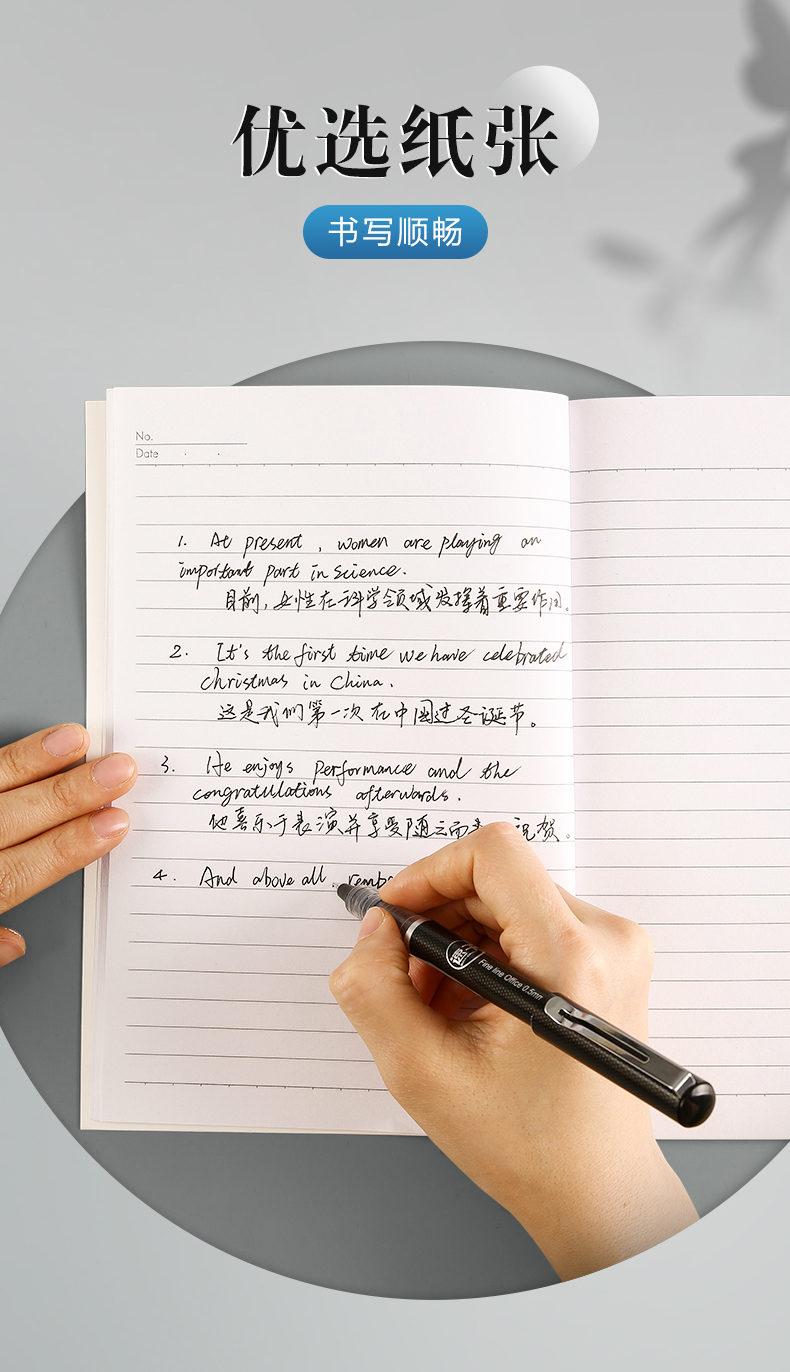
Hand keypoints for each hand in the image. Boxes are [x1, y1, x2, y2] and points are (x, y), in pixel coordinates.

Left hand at [0, 724, 135, 966]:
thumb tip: (15, 944)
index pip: (20, 871)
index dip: (70, 847)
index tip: (116, 824)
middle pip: (14, 821)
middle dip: (70, 795)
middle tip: (118, 771)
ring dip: (32, 762)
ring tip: (76, 741)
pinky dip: (4, 759)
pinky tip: (35, 743)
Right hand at [329, 822, 697, 1279]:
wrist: (596, 1190)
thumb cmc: (528, 1145)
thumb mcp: (421, 1071)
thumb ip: (374, 990)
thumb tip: (374, 930)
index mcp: (569, 956)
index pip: (493, 853)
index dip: (429, 874)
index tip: (396, 917)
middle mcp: (606, 939)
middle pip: (496, 880)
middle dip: (436, 923)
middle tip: (406, 983)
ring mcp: (614, 950)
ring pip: (509, 904)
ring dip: (458, 945)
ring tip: (437, 1011)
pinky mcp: (609, 962)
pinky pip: (531, 927)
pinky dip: (487, 959)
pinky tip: (468, 1013)